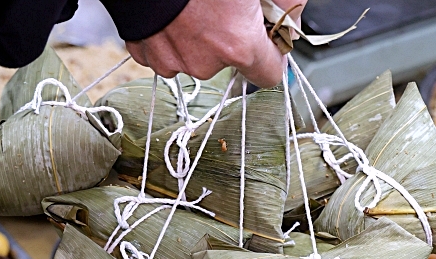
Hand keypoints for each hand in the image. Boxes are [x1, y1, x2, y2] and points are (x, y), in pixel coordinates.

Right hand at [126, 0, 304, 87]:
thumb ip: (286, 3)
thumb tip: (292, 22)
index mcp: (238, 45)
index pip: (270, 74)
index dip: (272, 53)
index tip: (267, 38)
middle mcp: (204, 61)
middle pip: (230, 61)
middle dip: (230, 37)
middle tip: (222, 5)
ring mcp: (170, 59)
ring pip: (195, 55)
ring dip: (198, 35)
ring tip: (192, 5)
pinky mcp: (144, 51)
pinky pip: (165, 51)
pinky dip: (170, 35)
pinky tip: (171, 11)